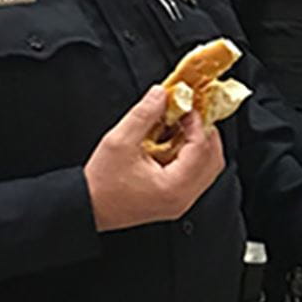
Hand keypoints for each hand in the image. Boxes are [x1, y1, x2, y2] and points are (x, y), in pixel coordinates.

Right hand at [84, 85, 224, 231]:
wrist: (87, 207)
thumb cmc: (100, 184)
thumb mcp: (119, 141)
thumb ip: (144, 114)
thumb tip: (161, 94)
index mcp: (174, 187)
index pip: (201, 148)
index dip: (197, 122)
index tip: (187, 105)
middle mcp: (183, 198)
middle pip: (213, 159)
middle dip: (205, 132)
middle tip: (191, 113)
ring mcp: (180, 201)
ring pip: (208, 168)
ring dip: (200, 144)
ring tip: (183, 126)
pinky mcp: (175, 200)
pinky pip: (196, 175)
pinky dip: (192, 156)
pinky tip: (176, 143)